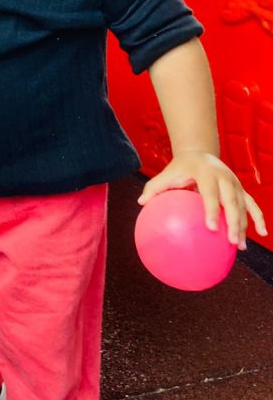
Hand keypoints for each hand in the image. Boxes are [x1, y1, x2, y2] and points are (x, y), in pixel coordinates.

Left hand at [137, 151, 267, 248]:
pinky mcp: (241, 189)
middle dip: (233, 221)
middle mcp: (224, 177)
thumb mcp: (166, 173)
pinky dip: (259, 218)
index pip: (210, 193)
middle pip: (232, 201)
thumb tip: (140, 203)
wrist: (199, 153)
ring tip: (240, 246)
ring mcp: (235, 183)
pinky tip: (262, 234)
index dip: (212, 209)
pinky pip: (252, 205)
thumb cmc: (179, 168)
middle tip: (230, 241)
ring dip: (244, 225)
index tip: (211, 228)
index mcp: (206, 173)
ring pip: (243, 205)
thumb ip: (154, 187)